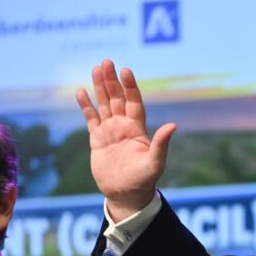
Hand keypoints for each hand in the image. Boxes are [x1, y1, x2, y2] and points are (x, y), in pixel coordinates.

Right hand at [76, 59, 175, 221]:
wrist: (126, 194)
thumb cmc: (144, 180)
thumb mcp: (154, 162)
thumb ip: (161, 144)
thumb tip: (173, 126)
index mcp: (137, 129)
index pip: (134, 102)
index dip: (130, 86)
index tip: (126, 70)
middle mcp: (124, 126)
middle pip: (118, 98)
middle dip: (112, 81)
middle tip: (106, 61)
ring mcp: (110, 131)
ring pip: (104, 104)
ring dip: (100, 88)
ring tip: (96, 69)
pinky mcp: (97, 139)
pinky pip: (91, 118)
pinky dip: (86, 106)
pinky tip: (81, 92)